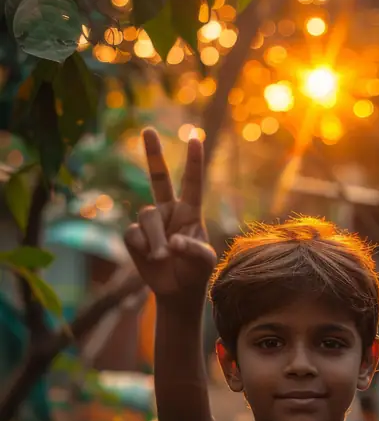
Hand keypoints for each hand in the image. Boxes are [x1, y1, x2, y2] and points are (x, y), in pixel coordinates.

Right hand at [124, 129, 216, 305]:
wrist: (177, 291)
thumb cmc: (195, 272)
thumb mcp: (204, 261)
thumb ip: (192, 249)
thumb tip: (171, 242)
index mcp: (190, 211)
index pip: (192, 182)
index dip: (193, 161)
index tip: (195, 137)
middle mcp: (169, 211)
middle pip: (158, 178)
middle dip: (152, 154)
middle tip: (148, 129)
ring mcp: (150, 223)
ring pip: (146, 216)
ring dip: (156, 239)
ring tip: (163, 257)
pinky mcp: (134, 236)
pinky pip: (133, 234)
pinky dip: (142, 248)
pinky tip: (150, 259)